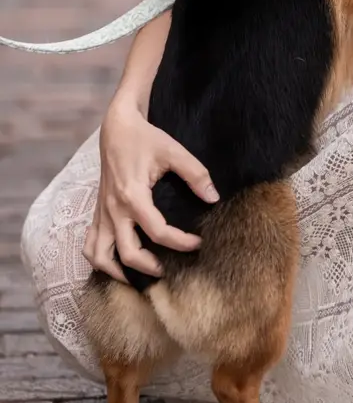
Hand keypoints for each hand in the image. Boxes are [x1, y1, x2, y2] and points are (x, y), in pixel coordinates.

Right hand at [83, 98, 218, 282]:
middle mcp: (113, 209)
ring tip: (138, 275)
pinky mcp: (97, 211)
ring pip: (99, 256)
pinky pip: (90, 244)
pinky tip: (116, 262)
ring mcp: (102, 212)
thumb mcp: (173, 151)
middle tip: (168, 268)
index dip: (180, 242)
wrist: (117, 127)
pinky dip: (100, 259)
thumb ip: (195, 174)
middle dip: (149, 267)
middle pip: (127, 253)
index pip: (158, 231)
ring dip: (117, 271)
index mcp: (133, 196)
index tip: (198, 243)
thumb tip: (213, 198)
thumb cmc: (145, 138)